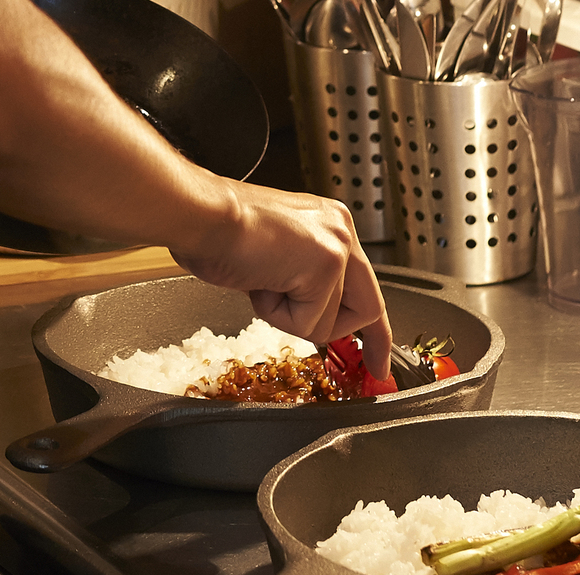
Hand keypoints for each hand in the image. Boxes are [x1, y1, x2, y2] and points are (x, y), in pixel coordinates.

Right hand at [169, 182, 394, 378]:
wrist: (202, 216)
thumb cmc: (220, 232)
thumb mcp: (275, 257)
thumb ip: (300, 279)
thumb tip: (309, 313)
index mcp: (328, 223)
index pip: (365, 284)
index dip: (373, 330)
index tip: (377, 359)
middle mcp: (339, 229)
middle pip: (366, 307)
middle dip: (345, 336)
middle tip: (358, 363)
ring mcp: (336, 247)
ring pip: (328, 322)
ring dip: (288, 316)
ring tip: (262, 282)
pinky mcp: (326, 266)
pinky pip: (308, 322)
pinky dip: (277, 314)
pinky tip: (260, 283)